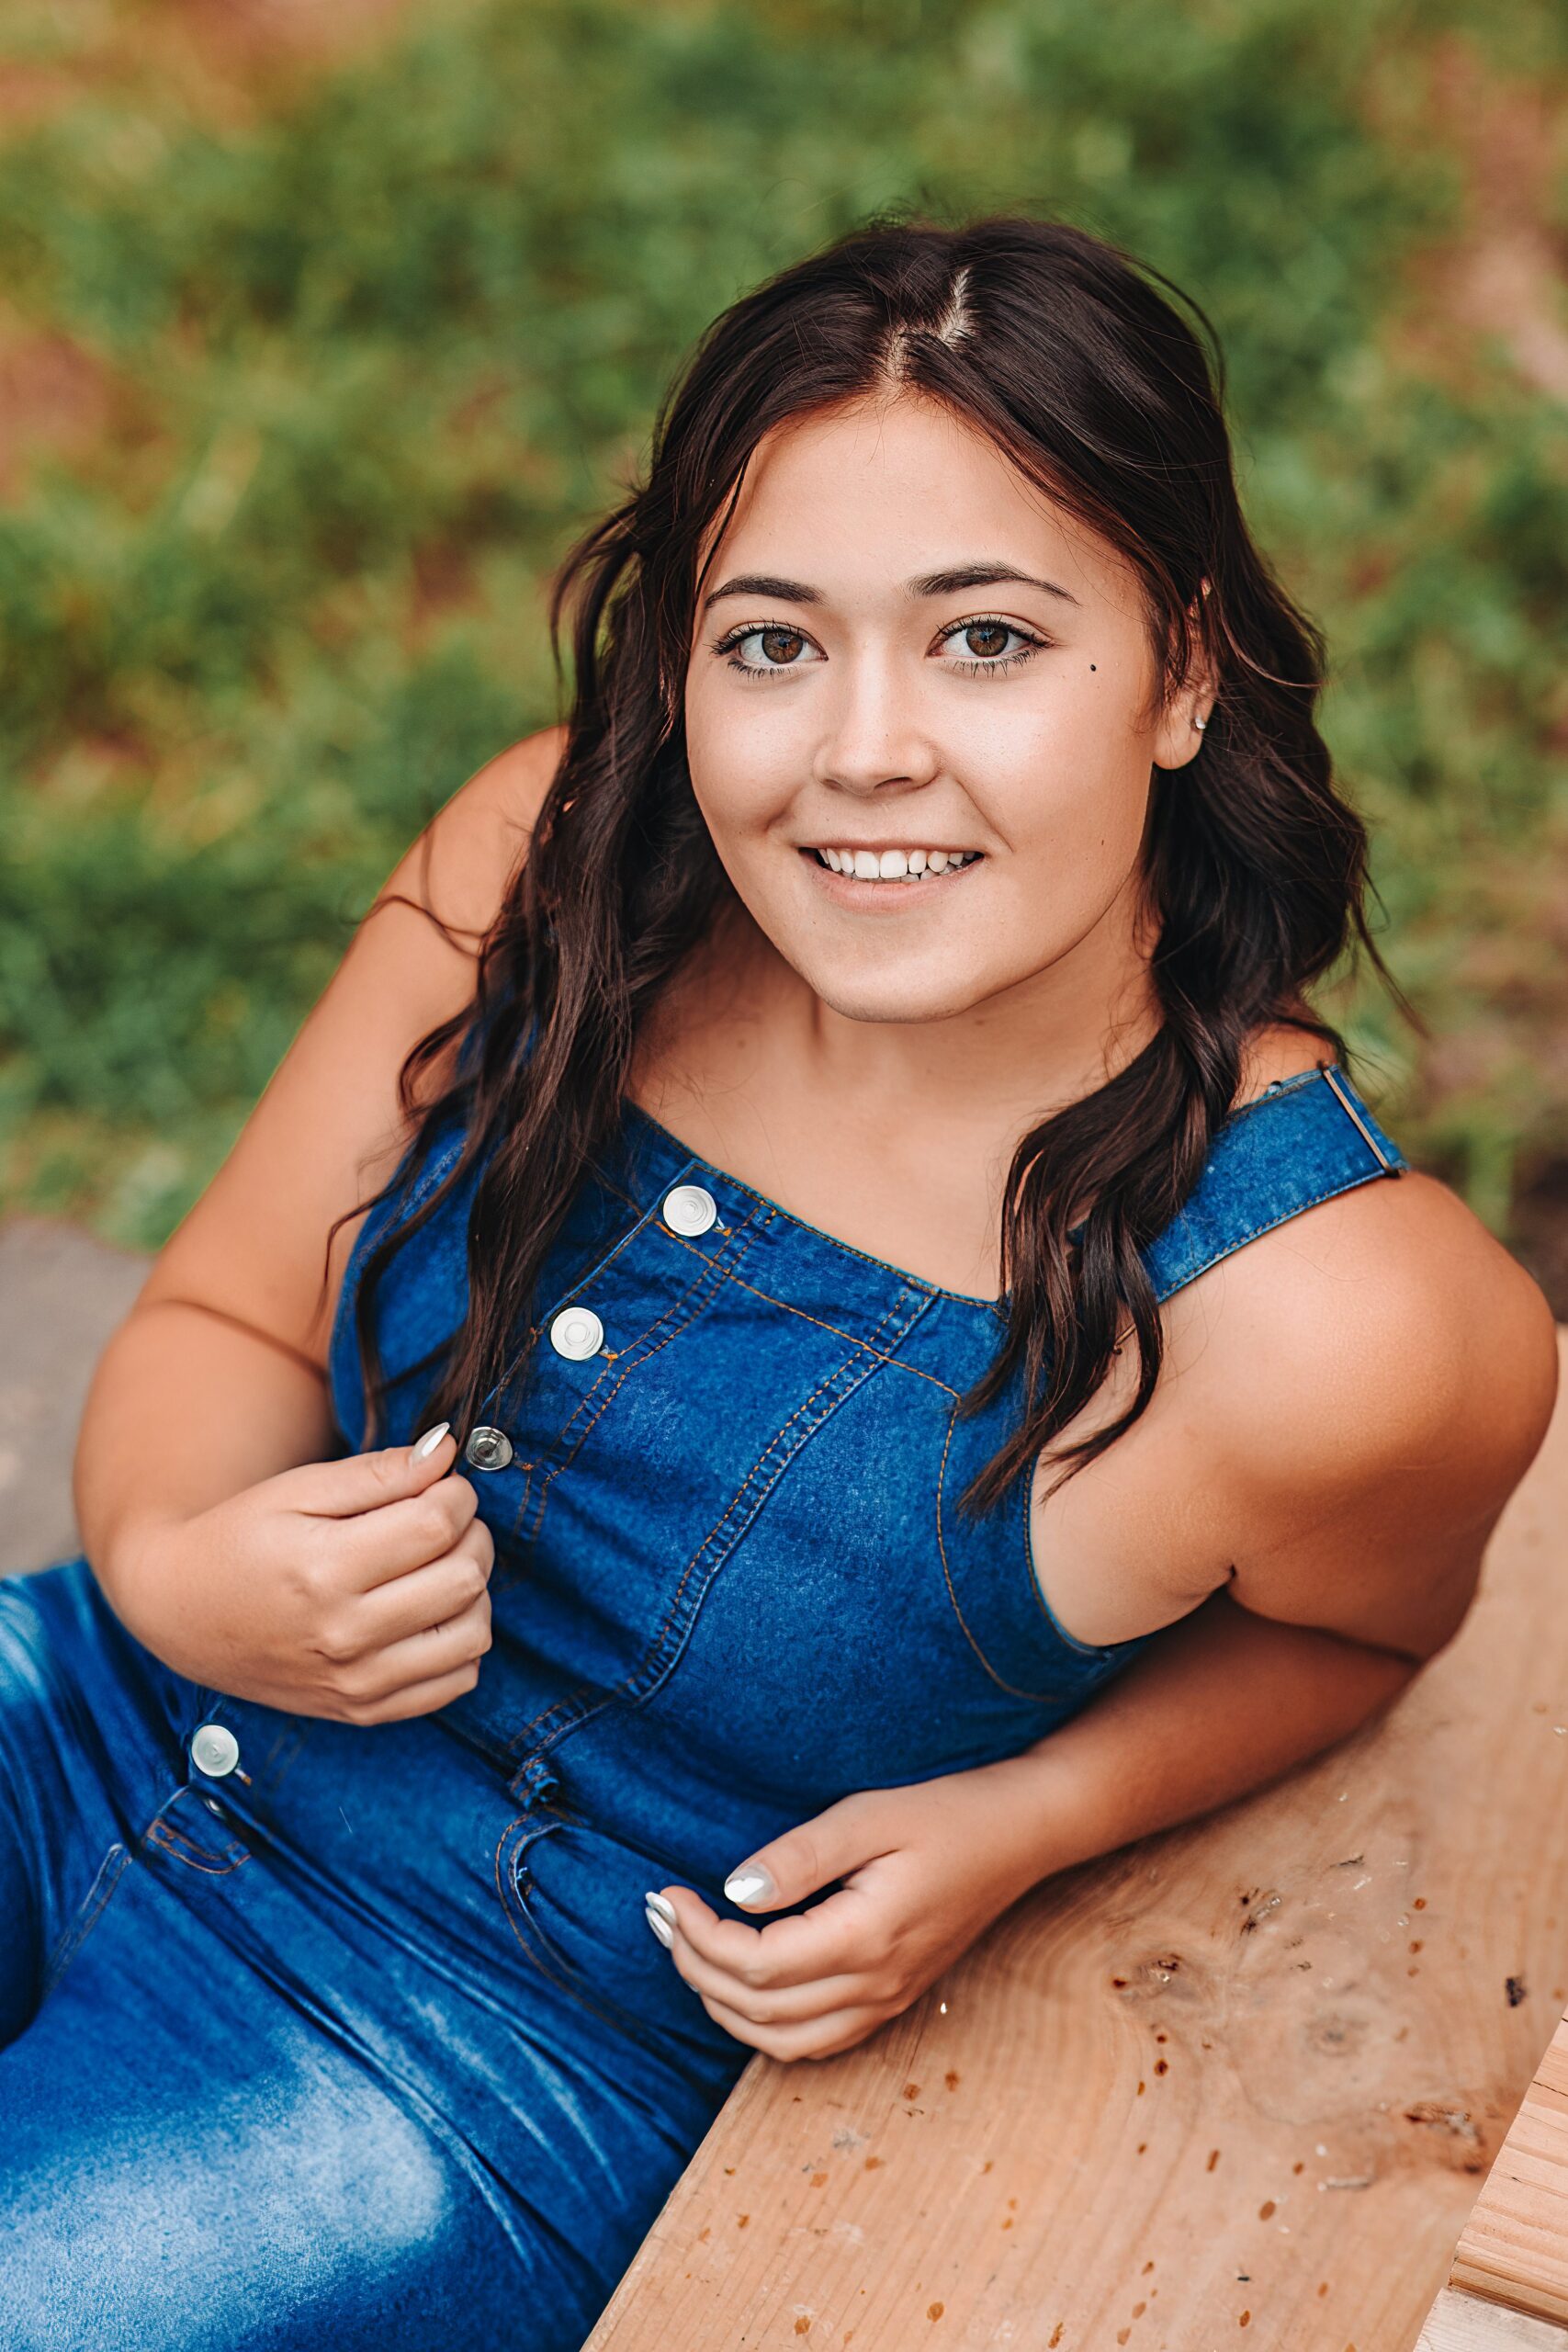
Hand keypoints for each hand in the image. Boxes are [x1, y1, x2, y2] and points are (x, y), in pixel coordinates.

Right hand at [112, 1424, 493, 1721]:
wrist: (181, 1613)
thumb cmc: (239, 1539)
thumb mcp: (298, 1490)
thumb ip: (377, 1472)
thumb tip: (446, 1453)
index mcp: (324, 1570)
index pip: (437, 1527)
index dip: (456, 1495)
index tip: (443, 1486)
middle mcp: (345, 1635)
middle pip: (463, 1579)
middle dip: (472, 1535)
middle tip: (445, 1520)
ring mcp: (356, 1682)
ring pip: (472, 1633)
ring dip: (474, 1589)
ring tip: (442, 1564)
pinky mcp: (363, 1710)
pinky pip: (455, 1682)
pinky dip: (461, 1642)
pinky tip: (433, 1612)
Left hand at [645, 1761, 1045, 2061]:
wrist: (1019, 1835)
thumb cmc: (946, 1814)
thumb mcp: (870, 1816)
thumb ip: (800, 1857)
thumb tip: (734, 1891)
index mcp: (865, 1939)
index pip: (756, 1966)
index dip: (698, 1936)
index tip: (668, 1893)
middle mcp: (874, 1985)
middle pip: (756, 2009)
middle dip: (693, 1965)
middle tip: (659, 1916)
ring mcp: (885, 2001)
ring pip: (780, 2040)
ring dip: (721, 2003)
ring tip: (685, 1949)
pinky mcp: (889, 2000)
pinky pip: (812, 2040)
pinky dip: (762, 2023)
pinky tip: (738, 1982)